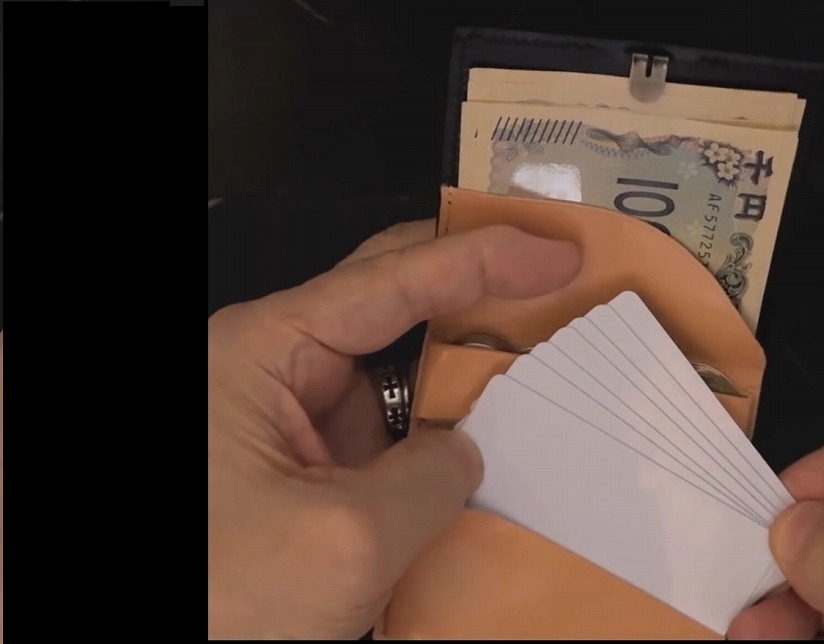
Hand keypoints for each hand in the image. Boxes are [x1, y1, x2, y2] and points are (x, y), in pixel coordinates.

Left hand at [207, 221, 580, 638]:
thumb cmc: (220, 602)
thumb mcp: (348, 538)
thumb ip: (431, 476)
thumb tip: (467, 451)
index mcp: (260, 354)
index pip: (390, 281)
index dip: (481, 258)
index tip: (554, 254)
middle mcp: (274, 371)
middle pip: (394, 303)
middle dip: (476, 289)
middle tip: (554, 279)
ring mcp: (294, 422)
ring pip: (400, 370)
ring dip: (464, 368)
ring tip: (541, 353)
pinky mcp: (311, 468)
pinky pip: (392, 430)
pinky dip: (444, 431)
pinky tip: (493, 432)